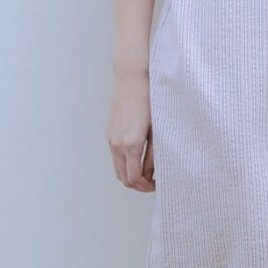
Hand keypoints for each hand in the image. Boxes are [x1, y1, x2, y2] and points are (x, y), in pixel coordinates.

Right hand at [108, 75, 155, 190]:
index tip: (157, 186)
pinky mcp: (109, 134)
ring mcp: (111, 139)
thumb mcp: (157, 131)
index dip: (145, 187)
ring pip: (117, 169)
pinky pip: (115, 157)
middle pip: (123, 178)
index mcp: (130, 145)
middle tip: (153, 183)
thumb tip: (153, 174)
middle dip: (138, 185)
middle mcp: (117, 145)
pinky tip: (138, 158)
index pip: (134, 178)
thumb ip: (154, 155)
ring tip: (147, 172)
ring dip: (130, 175)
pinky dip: (125, 164)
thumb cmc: (149, 102)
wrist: (131, 81)